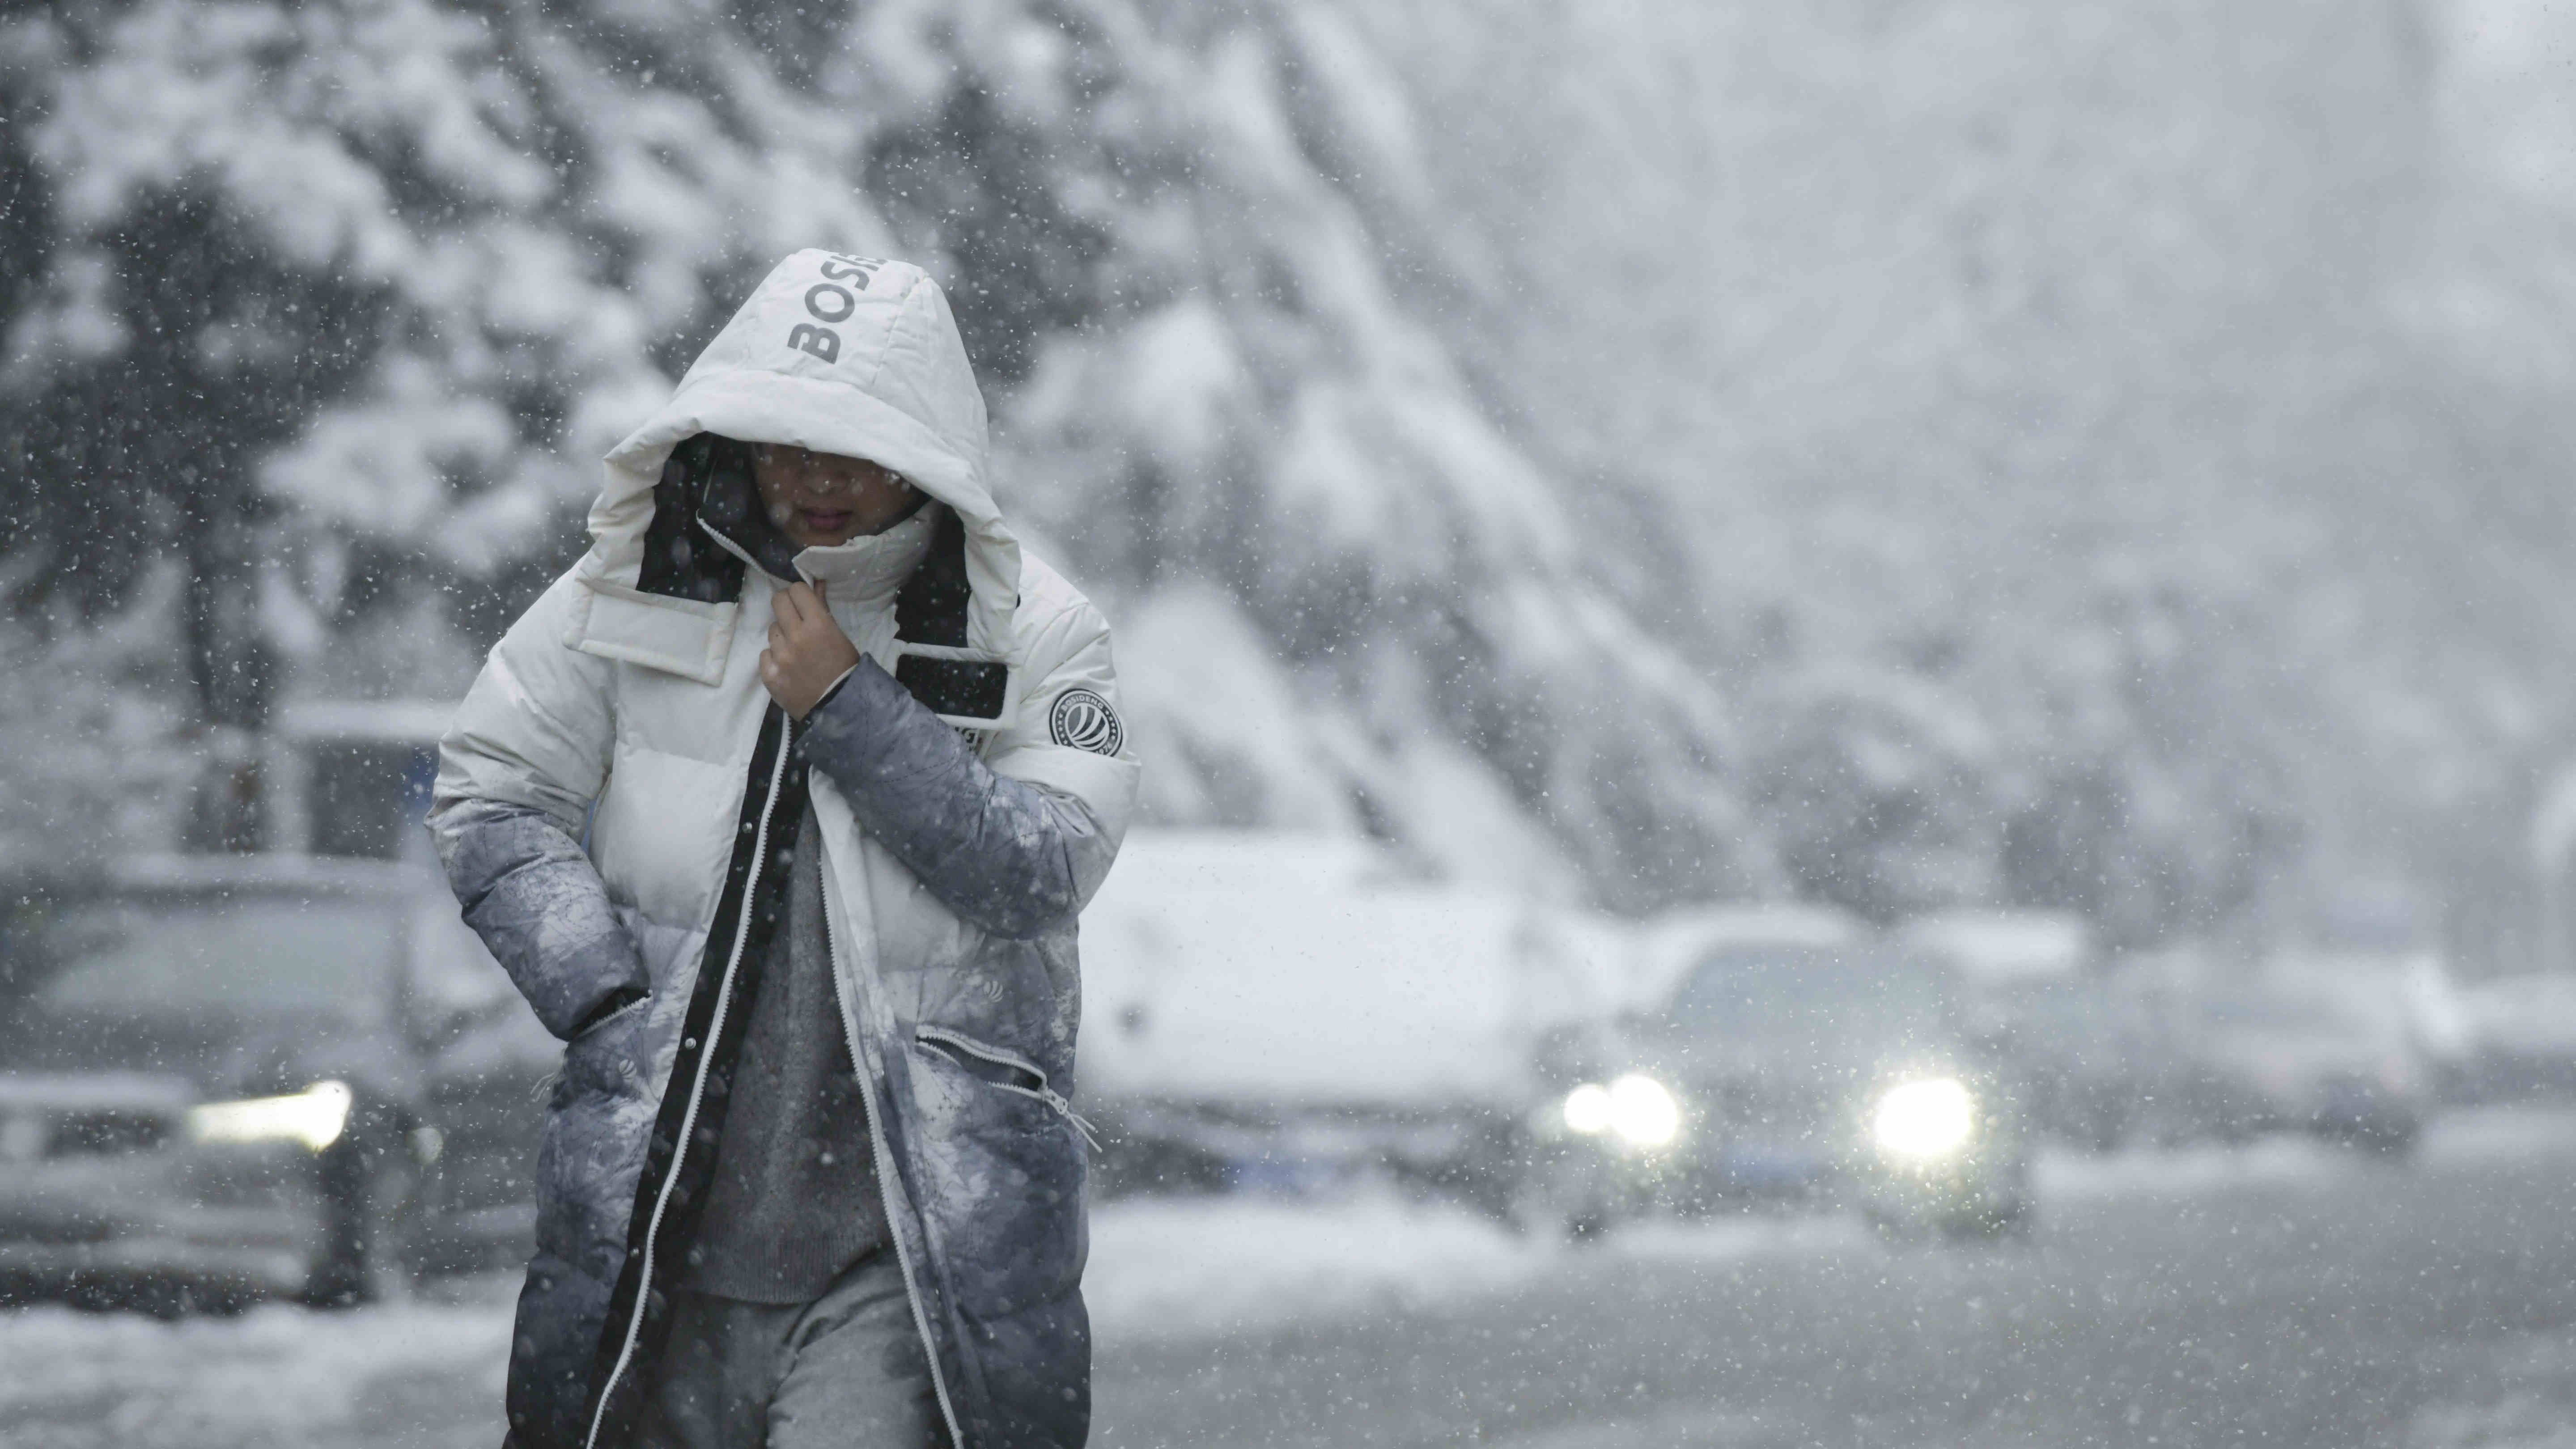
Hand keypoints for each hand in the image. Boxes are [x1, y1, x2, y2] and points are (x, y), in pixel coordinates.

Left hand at [761, 582, 861, 718]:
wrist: (839, 707)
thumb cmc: (845, 669)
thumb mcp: (838, 635)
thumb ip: (823, 608)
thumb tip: (816, 582)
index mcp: (818, 624)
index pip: (796, 590)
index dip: (799, 594)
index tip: (802, 602)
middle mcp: (796, 637)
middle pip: (778, 602)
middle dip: (786, 605)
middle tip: (793, 617)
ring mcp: (780, 656)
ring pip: (772, 630)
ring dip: (782, 635)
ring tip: (795, 650)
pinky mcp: (770, 674)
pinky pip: (765, 654)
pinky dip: (775, 657)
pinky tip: (787, 666)